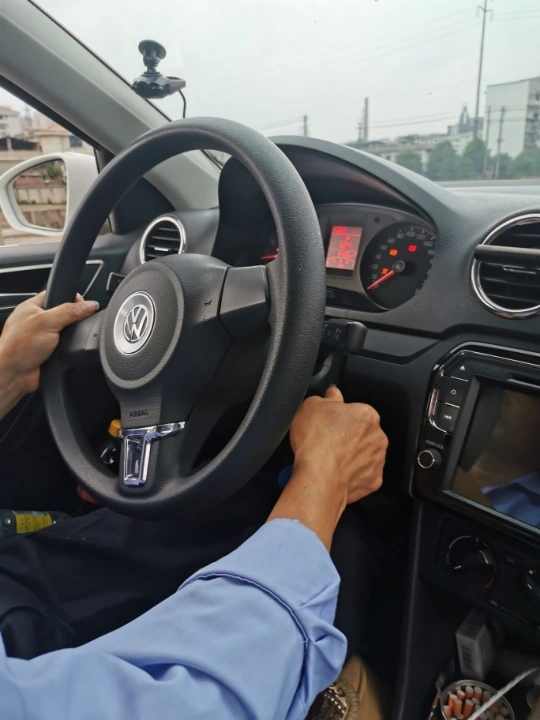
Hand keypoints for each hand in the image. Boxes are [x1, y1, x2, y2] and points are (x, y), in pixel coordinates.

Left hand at [0, 292, 98, 416]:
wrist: (13, 374)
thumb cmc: (19, 346)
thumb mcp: (48, 322)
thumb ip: (70, 311)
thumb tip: (90, 304)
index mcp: (31, 307)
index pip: (55, 294)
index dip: (71, 297)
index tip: (84, 305)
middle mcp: (36, 320)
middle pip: (63, 313)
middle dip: (73, 318)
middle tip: (80, 322)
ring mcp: (41, 336)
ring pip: (65, 330)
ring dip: (71, 334)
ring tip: (74, 337)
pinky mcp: (47, 351)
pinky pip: (64, 345)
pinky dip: (69, 347)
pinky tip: (70, 348)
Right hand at [290, 386, 387, 505]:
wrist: (318, 477)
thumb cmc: (316, 440)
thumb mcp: (310, 406)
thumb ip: (326, 398)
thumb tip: (333, 394)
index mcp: (367, 414)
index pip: (355, 411)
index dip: (338, 417)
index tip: (327, 424)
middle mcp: (378, 436)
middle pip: (362, 433)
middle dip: (347, 437)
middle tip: (326, 442)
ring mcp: (378, 460)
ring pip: (364, 455)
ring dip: (351, 457)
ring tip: (329, 461)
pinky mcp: (373, 482)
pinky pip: (362, 476)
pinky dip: (351, 476)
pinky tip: (335, 475)